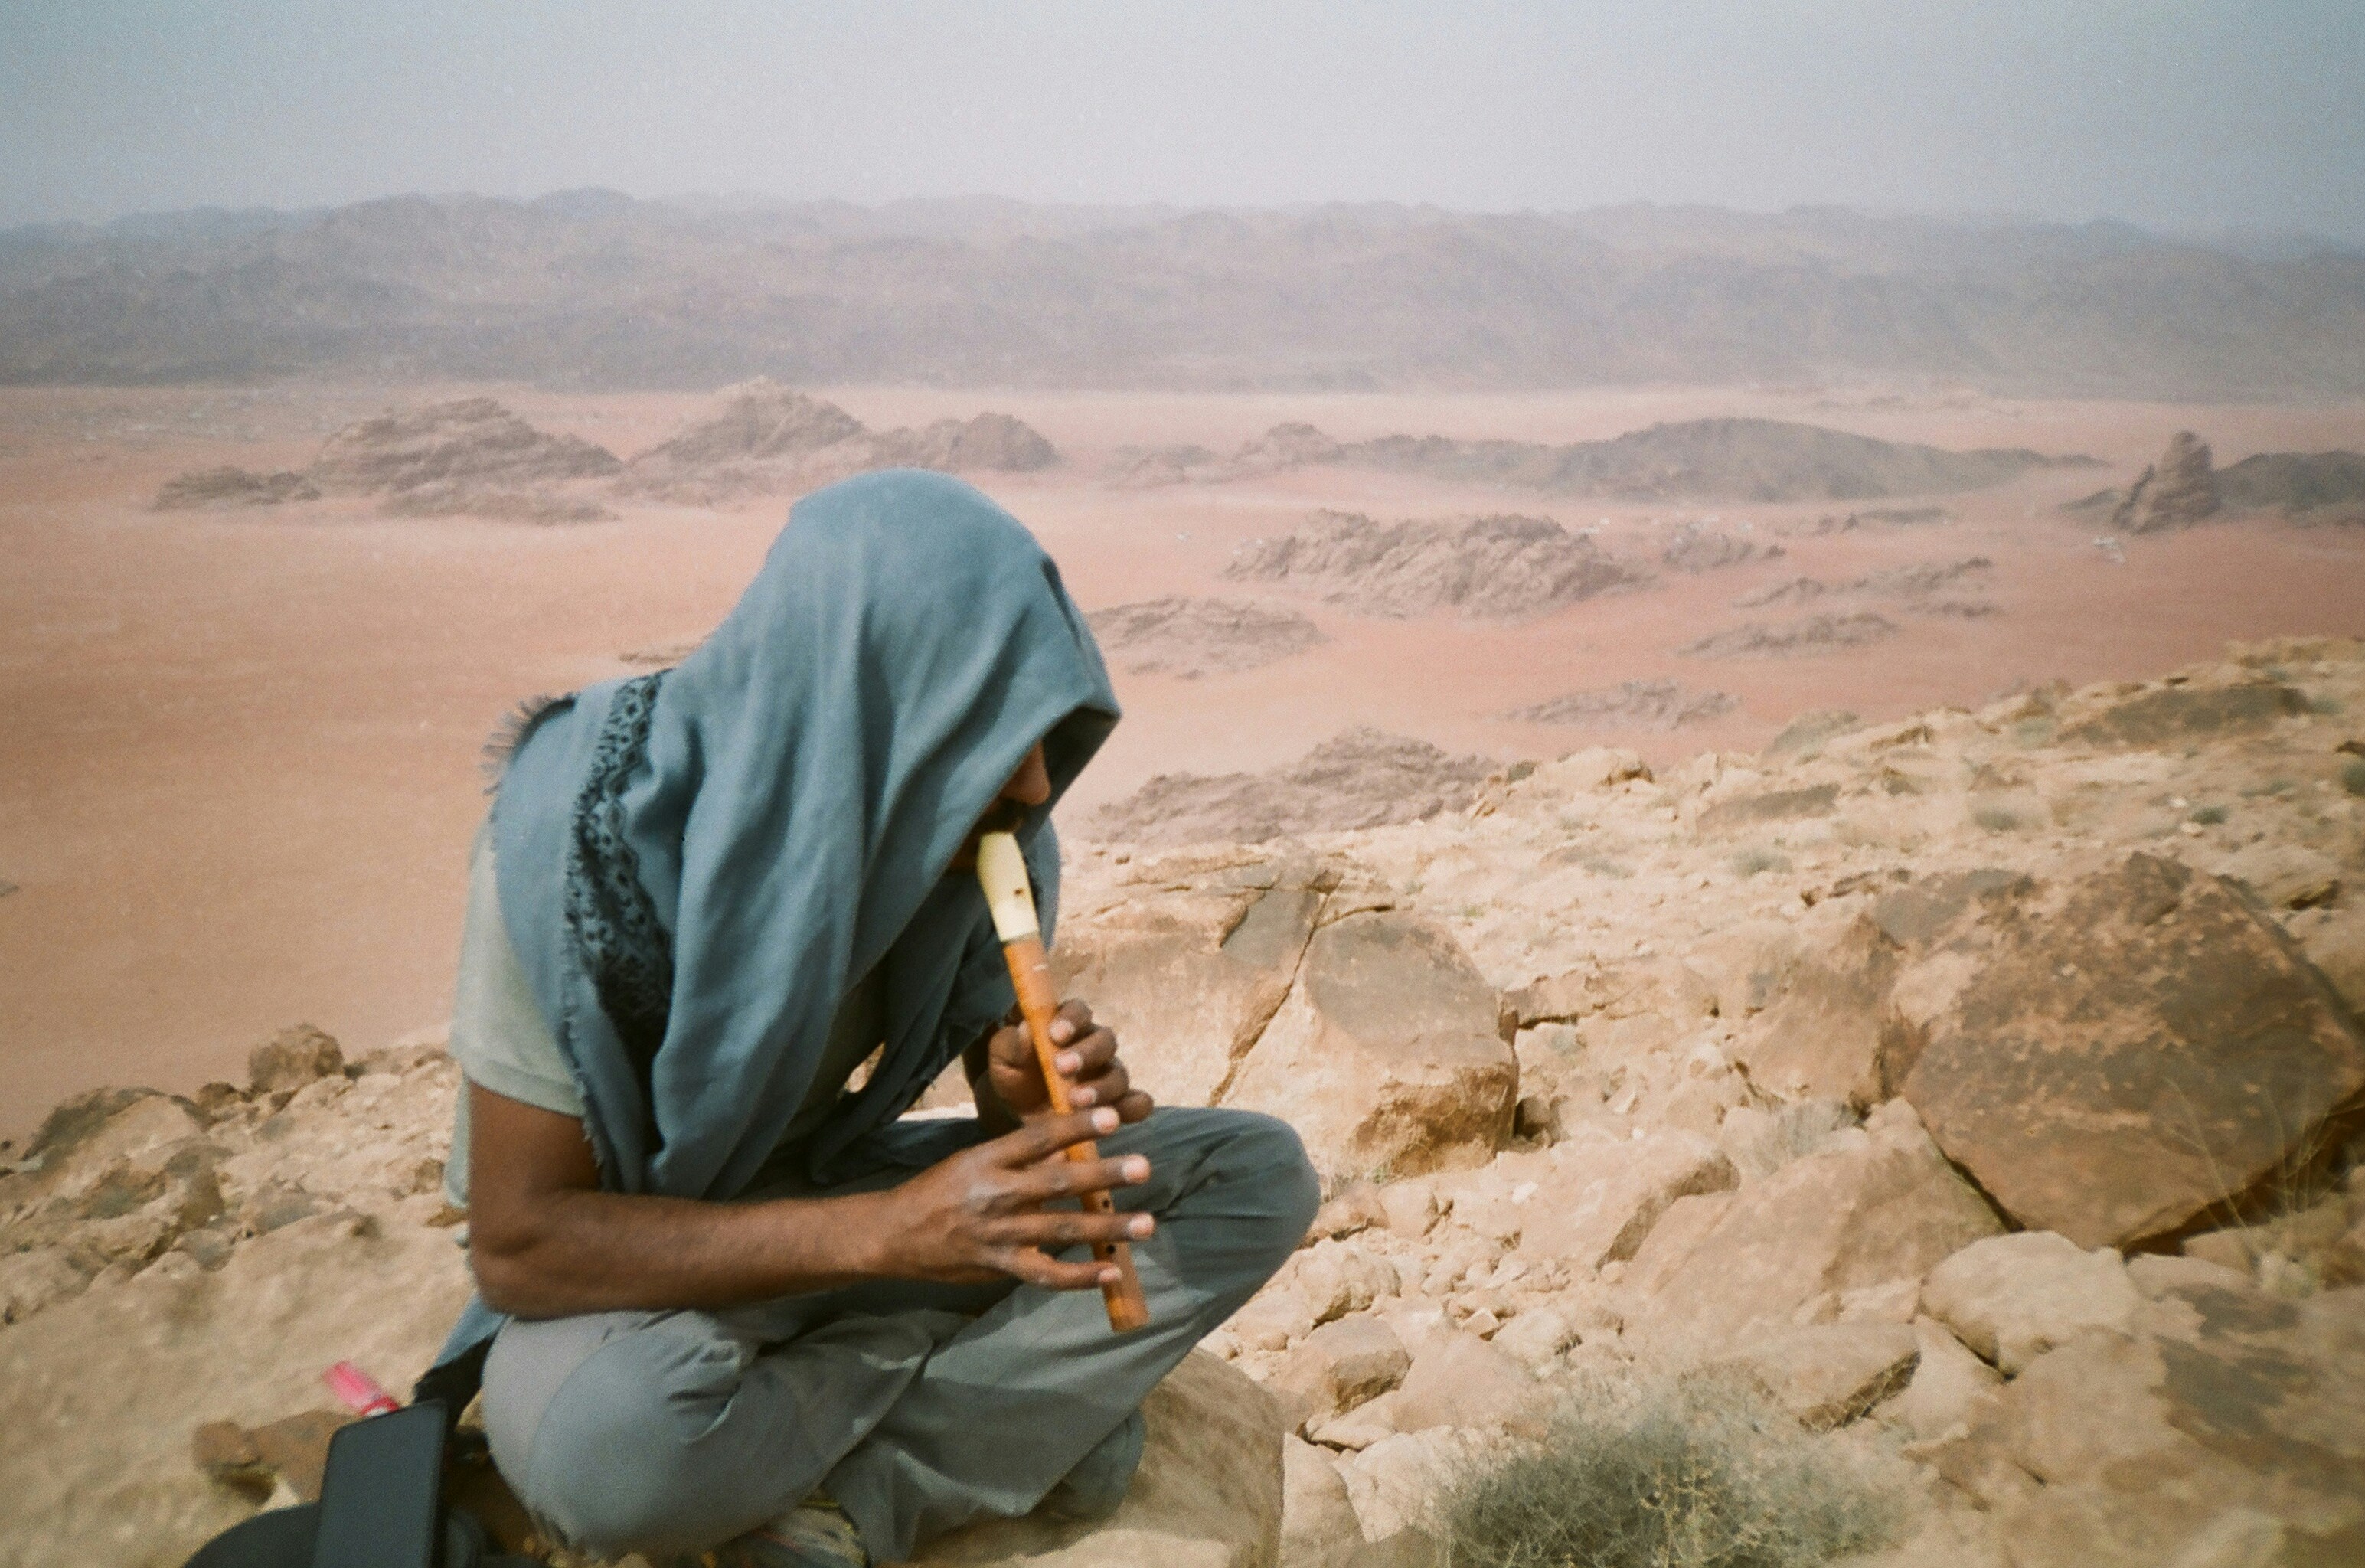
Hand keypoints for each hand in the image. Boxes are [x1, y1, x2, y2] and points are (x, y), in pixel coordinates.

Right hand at [873, 1109, 1153, 1288]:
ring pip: (1062, 1231)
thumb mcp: (974, 1160)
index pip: (1038, 1138)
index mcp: (988, 1159)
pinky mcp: (999, 1266)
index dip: (1076, 1127)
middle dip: (1104, 1175)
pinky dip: (1080, 1277)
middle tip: (1143, 1167)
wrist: (894, 1234)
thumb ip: (1020, 1157)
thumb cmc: (939, 1189)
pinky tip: (1111, 1271)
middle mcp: (996, 1194)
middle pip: (1058, 1183)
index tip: (1111, 1116)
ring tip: (1146, 1223)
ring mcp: (999, 1234)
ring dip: (1107, 1228)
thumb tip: (1070, 1150)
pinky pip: (1046, 1275)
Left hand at [985, 999, 1154, 1124]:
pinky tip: (1116, 1116)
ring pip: (1119, 1074)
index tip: (1055, 1034)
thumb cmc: (1014, 1073)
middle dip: (1086, 1054)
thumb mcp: (1003, 1058)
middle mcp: (1094, 1045)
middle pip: (1105, 1040)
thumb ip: (1012, 1044)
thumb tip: (1025, 1029)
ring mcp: (1109, 1074)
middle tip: (1062, 1068)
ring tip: (1076, 1101)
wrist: (1019, 1111)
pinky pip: (1138, 1102)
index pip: (1078, 1011)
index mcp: (1067, 1024)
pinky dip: (1133, 1107)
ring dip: (1101, 1087)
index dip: (1071, 1020)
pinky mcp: (1117, 1103)